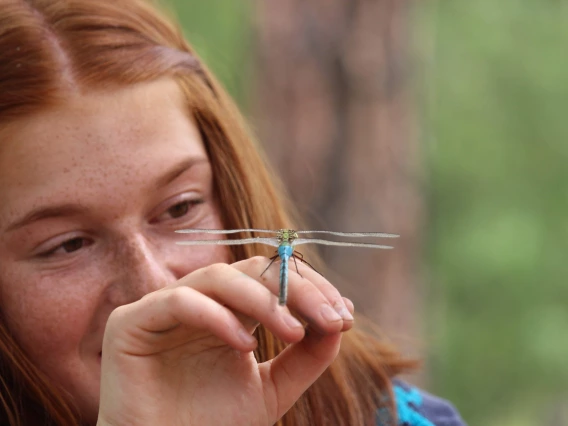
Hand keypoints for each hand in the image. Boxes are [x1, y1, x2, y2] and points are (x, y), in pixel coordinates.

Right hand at [96, 256, 353, 425]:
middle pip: (251, 270)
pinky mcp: (131, 322)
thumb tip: (341, 319)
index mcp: (227, 309)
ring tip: (294, 333)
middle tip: (331, 318)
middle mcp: (198, 300)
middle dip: (297, 290)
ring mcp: (163, 307)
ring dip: (263, 300)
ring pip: (218, 277)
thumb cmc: (214, 425)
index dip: (311, 289)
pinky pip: (178, 301)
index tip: (344, 316)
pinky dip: (217, 316)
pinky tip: (245, 346)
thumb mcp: (274, 389)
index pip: (271, 277)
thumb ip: (306, 356)